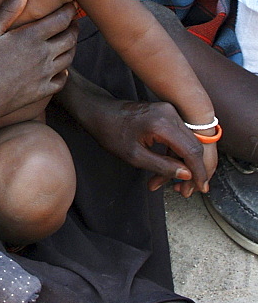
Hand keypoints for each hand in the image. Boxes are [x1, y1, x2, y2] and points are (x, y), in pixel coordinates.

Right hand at [0, 0, 77, 135]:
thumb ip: (8, 9)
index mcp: (31, 37)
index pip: (61, 19)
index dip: (69, 11)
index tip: (71, 5)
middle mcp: (43, 55)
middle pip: (70, 38)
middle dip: (74, 27)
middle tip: (73, 21)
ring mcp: (44, 75)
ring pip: (69, 58)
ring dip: (73, 47)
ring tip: (69, 40)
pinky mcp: (41, 91)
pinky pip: (62, 80)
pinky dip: (65, 72)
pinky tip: (62, 69)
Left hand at [84, 95, 213, 195]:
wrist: (99, 112)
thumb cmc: (112, 133)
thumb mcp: (134, 156)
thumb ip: (162, 166)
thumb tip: (187, 175)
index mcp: (162, 124)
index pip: (191, 151)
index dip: (199, 172)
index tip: (202, 188)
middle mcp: (170, 113)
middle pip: (193, 146)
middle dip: (192, 171)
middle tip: (184, 191)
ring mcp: (169, 111)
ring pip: (187, 142)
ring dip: (181, 164)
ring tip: (166, 183)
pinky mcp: (166, 113)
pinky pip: (178, 136)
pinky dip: (174, 153)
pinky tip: (165, 168)